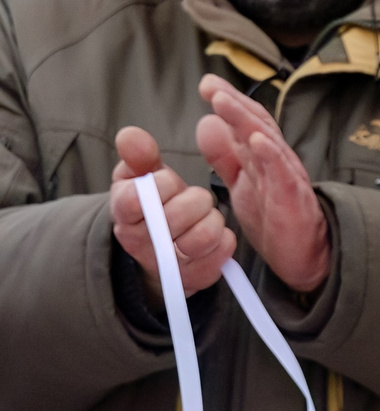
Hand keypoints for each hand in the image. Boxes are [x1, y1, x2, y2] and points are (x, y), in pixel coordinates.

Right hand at [109, 128, 234, 294]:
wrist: (162, 250)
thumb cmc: (155, 204)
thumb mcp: (141, 177)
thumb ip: (138, 156)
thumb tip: (130, 135)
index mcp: (124, 216)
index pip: (137, 197)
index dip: (160, 183)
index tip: (166, 180)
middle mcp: (141, 245)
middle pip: (179, 214)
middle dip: (192, 199)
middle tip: (190, 199)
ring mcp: (169, 265)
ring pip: (205, 234)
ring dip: (211, 218)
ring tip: (202, 217)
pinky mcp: (198, 275)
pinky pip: (225, 248)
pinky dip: (224, 237)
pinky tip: (213, 234)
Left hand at [195, 75, 329, 293]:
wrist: (304, 255)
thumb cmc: (275, 219)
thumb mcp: (242, 183)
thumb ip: (225, 155)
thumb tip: (206, 122)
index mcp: (263, 157)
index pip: (248, 122)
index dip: (229, 102)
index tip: (207, 85)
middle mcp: (277, 162)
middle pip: (257, 125)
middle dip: (233, 104)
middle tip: (211, 87)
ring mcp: (287, 178)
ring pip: (267, 143)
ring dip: (245, 121)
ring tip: (224, 102)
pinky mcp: (292, 200)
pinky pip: (283, 174)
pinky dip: (270, 155)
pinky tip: (257, 140)